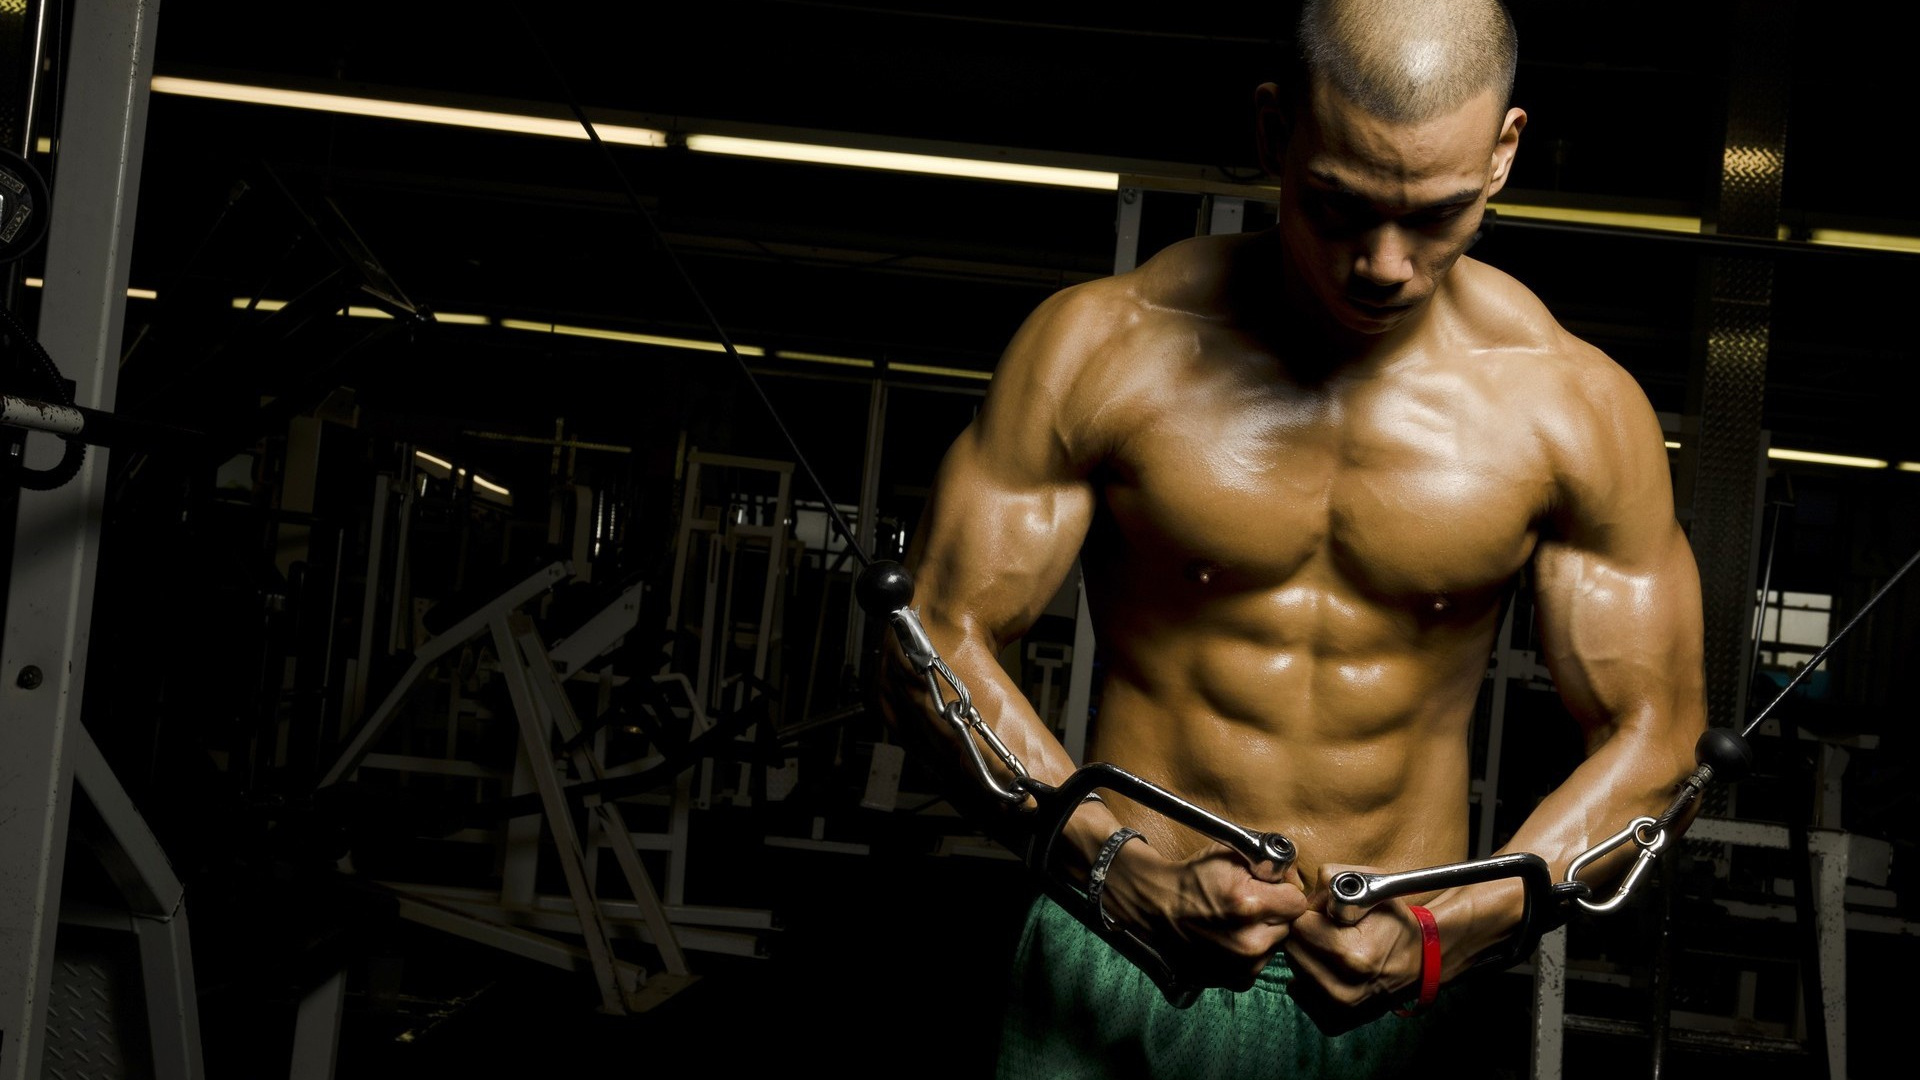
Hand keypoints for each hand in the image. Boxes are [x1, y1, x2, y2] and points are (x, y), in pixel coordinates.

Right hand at [1096, 839, 1310, 991]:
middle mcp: (1249, 941)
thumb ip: (1271, 860)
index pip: (1297, 901)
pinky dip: (1250, 952)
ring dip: (1263, 934)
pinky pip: (1259, 963)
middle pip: (1288, 925)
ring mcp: (1242, 966)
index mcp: (1249, 905)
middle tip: (1250, 904)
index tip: (1270, 889)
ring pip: (1275, 945)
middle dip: (1274, 913)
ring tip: (1235, 921)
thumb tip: (1297, 868)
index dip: (1284, 891)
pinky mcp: (1235, 980)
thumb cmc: (1193, 878)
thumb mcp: (1231, 856)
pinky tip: (1229, 938)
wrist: (1157, 907)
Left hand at [1282, 863, 1428, 1032]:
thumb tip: (1301, 894)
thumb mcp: (1373, 886)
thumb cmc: (1395, 922)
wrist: (1422, 961)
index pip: (1298, 926)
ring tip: (1333, 948)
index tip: (1325, 913)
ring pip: (1294, 969)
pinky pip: (1298, 992)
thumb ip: (1333, 879)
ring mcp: (1337, 1010)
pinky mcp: (1333, 1022)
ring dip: (1307, 955)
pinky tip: (1332, 969)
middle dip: (1305, 933)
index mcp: (1353, 956)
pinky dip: (1310, 978)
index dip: (1309, 912)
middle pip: (1292, 948)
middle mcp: (1342, 990)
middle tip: (1328, 930)